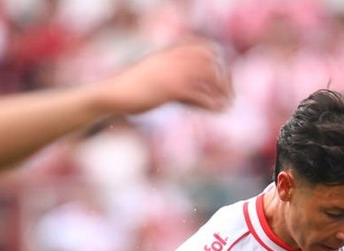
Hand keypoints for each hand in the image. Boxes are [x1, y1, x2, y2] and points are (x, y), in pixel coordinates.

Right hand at [99, 42, 231, 115]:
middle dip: (224, 76)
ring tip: (228, 104)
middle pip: (209, 59)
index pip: (201, 46)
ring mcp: (172, 72)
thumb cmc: (131, 88)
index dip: (216, 58)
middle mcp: (173, 58)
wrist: (114, 93)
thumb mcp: (151, 74)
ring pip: (208, 75)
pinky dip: (212, 104)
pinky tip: (218, 111)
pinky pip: (199, 95)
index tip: (223, 73)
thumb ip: (169, 73)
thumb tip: (183, 88)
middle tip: (229, 93)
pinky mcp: (170, 89)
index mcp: (169, 52)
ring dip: (222, 90)